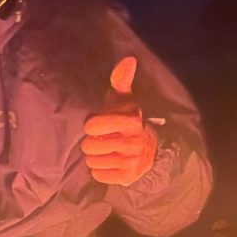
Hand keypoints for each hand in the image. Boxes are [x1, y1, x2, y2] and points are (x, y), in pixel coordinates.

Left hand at [81, 56, 157, 185]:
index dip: (91, 126)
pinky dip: (100, 171)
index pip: (92, 126)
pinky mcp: (127, 177)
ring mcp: (131, 162)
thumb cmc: (126, 121)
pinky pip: (98, 175)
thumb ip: (121, 79)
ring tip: (105, 152)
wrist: (147, 150)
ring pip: (92, 162)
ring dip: (94, 157)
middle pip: (89, 146)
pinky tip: (109, 163)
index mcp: (131, 122)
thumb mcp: (123, 100)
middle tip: (102, 140)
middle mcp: (133, 142)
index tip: (98, 126)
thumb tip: (128, 59)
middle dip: (92, 143)